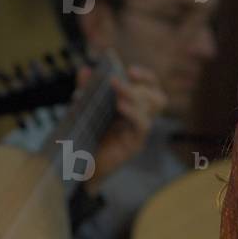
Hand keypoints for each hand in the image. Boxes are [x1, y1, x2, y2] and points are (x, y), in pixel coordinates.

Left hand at [78, 64, 167, 189]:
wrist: (79, 168)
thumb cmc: (86, 138)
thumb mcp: (84, 110)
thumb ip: (86, 90)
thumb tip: (85, 70)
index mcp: (133, 108)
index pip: (150, 88)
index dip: (145, 77)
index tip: (130, 69)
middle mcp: (140, 119)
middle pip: (158, 97)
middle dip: (145, 83)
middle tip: (124, 76)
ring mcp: (139, 132)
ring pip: (153, 108)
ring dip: (135, 94)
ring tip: (117, 86)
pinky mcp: (135, 144)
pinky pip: (142, 125)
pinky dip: (133, 112)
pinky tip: (120, 106)